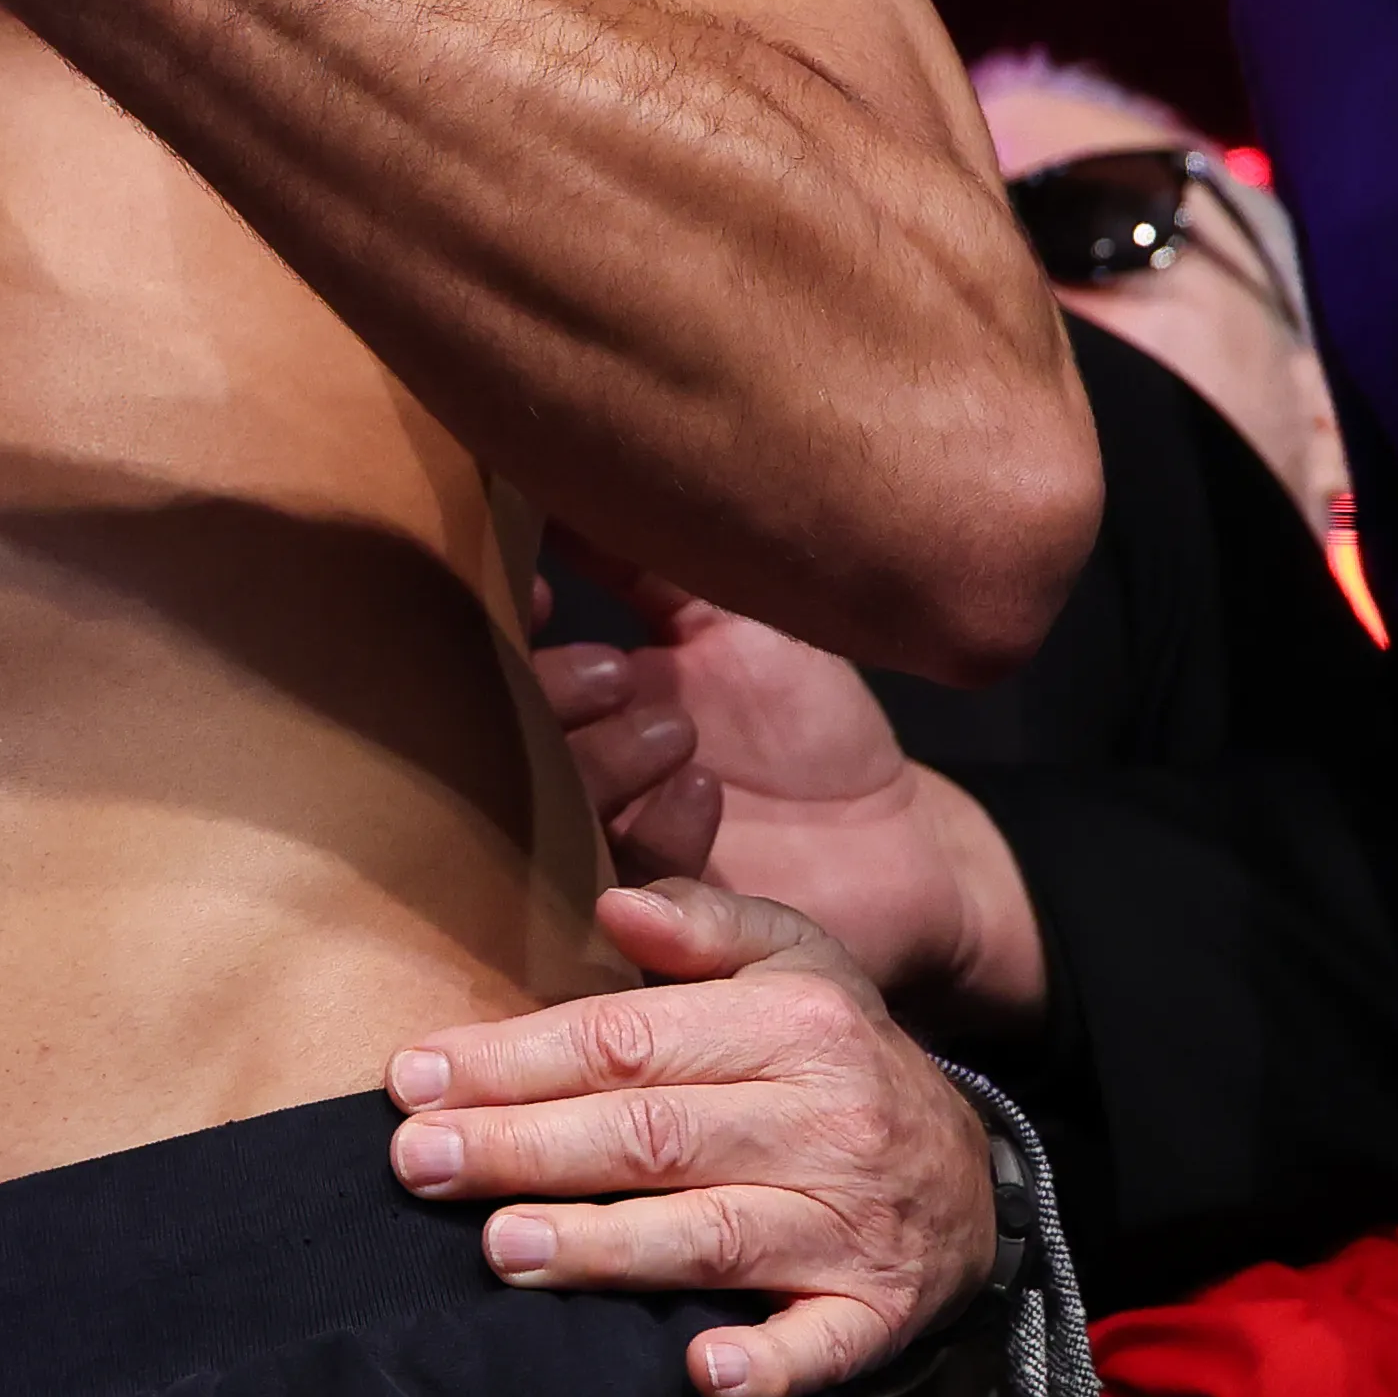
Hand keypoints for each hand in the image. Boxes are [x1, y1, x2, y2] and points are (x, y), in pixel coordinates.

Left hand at [380, 876, 990, 1396]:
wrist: (970, 1172)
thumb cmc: (829, 1056)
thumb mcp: (788, 962)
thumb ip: (701, 924)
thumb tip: (617, 906)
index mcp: (792, 1026)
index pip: (628, 1040)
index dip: (514, 1060)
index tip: (412, 1078)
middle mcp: (825, 1122)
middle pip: (652, 1137)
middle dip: (525, 1149)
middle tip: (420, 1163)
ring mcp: (852, 1224)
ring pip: (712, 1235)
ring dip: (606, 1249)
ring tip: (503, 1249)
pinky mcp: (877, 1311)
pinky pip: (824, 1345)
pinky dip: (769, 1364)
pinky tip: (704, 1372)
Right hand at [540, 582, 1042, 1024]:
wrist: (898, 847)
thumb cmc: (812, 728)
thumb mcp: (738, 621)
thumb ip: (654, 564)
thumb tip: (571, 477)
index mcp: (575, 704)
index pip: (499, 664)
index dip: (501, 628)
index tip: (536, 594)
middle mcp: (571, 777)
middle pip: (509, 739)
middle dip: (553, 697)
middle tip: (617, 673)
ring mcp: (604, 850)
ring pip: (557, 809)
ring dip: (606, 763)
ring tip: (677, 731)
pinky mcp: (652, 918)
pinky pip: (627, 877)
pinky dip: (660, 828)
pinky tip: (704, 792)